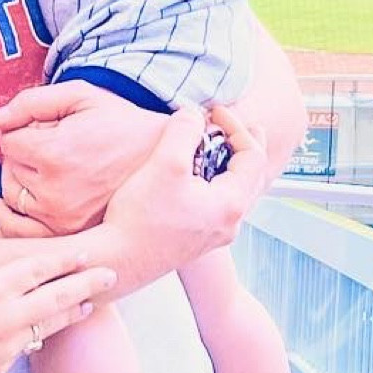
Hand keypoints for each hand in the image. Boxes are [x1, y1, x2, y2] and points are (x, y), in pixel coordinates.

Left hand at [0, 81, 164, 234]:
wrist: (161, 159)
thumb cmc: (119, 122)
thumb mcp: (80, 95)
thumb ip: (31, 102)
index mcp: (54, 154)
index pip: (9, 142)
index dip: (24, 131)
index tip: (48, 128)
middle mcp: (54, 193)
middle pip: (9, 171)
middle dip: (24, 156)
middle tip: (54, 147)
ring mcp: (61, 219)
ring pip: (13, 199)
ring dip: (22, 182)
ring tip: (49, 169)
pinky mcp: (68, 234)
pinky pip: (23, 231)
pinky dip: (16, 217)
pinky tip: (23, 201)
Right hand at [0, 240, 115, 372]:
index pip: (36, 270)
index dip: (63, 261)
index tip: (84, 253)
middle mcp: (4, 319)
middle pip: (56, 298)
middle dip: (86, 284)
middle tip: (111, 276)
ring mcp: (4, 349)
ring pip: (46, 327)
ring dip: (69, 313)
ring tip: (87, 305)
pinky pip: (20, 350)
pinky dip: (32, 337)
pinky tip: (37, 332)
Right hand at [101, 105, 270, 263]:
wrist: (119, 261)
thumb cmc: (141, 218)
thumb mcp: (165, 164)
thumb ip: (184, 131)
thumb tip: (194, 115)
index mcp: (230, 204)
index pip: (253, 156)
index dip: (237, 126)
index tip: (214, 111)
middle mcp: (229, 222)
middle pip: (252, 175)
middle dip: (243, 144)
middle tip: (233, 123)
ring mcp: (214, 233)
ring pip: (235, 190)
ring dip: (228, 163)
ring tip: (214, 144)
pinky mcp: (196, 238)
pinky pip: (218, 203)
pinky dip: (215, 181)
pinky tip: (195, 174)